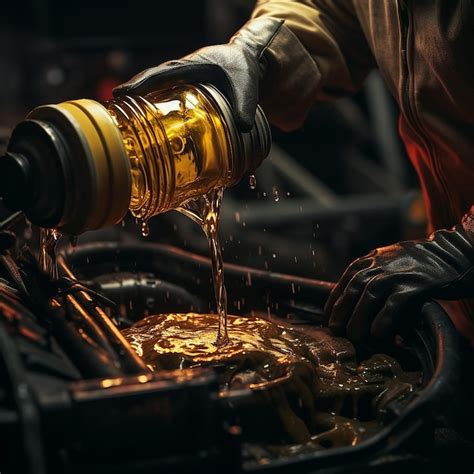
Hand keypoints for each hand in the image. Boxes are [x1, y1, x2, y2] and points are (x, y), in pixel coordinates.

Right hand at [113, 17, 282, 131]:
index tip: (123, 93)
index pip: (162, 74)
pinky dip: (154, 105)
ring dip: (141, 99)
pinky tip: (146, 121)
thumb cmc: (243, 68)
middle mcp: (183, 72)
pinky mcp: (185, 89)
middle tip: (114, 105)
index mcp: (193, 65)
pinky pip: (166, 95)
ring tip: (123, 115)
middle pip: (152, 81)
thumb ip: (245, 106)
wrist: (246, 60)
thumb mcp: (247, 85)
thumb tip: (243, 129)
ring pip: (156, 88)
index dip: (142, 84)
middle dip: (133, 91)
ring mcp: (182, 80)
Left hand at [325, 219, 473, 342]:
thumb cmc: (420, 262)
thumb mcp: (391, 259)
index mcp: (373, 258)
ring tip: (354, 336)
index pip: (347, 278)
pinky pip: (395, 304)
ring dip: (359, 318)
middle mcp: (382, 263)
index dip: (335, 298)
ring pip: (370, 295)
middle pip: (354, 287)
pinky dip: (384, 319)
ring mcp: (399, 273)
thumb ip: (373, 272)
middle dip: (342, 310)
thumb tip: (356, 298)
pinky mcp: (417, 284)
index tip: (328, 316)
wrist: (454, 252)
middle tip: (335, 329)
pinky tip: (379, 333)